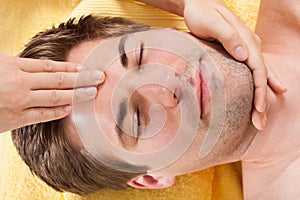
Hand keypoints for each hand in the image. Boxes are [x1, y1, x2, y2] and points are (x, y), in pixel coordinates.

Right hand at [0, 52, 104, 132]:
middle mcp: (20, 82)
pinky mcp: (15, 118)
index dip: (69, 67)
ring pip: (55, 96)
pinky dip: (58, 112)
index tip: (84, 68)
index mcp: (13, 65)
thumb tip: (36, 69)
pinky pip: (42, 115)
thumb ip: (17, 66)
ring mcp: (19, 100)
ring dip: (76, 94)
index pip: (49, 66)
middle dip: (82, 78)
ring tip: (93, 92)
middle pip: (58, 79)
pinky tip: (71, 109)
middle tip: (99, 77)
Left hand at [183, 0, 286, 129]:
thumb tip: (244, 56)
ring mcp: (246, 47)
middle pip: (262, 75)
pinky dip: (259, 82)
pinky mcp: (239, 50)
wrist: (197, 3)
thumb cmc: (201, 13)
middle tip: (260, 123)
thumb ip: (228, 36)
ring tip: (262, 114)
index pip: (258, 69)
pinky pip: (253, 69)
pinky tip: (266, 90)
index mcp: (246, 40)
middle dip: (261, 100)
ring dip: (262, 95)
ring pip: (260, 73)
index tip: (259, 109)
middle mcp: (250, 44)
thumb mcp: (212, 22)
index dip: (260, 91)